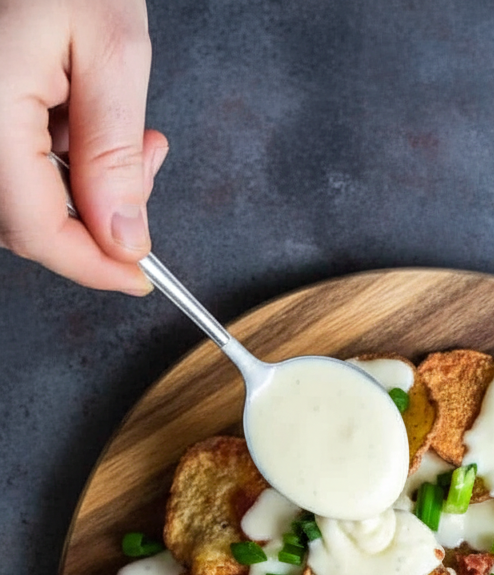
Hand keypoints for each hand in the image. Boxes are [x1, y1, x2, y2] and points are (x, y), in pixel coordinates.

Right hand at [0, 0, 166, 292]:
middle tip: (146, 162)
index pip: (39, 233)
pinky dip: (51, 155)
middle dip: (94, 218)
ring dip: (77, 184)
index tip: (140, 277)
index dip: (95, 267)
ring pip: (15, 196)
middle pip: (23, 223)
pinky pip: (5, 160)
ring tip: (119, 122)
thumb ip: (114, 151)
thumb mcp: (108, 44)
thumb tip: (123, 236)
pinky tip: (79, 109)